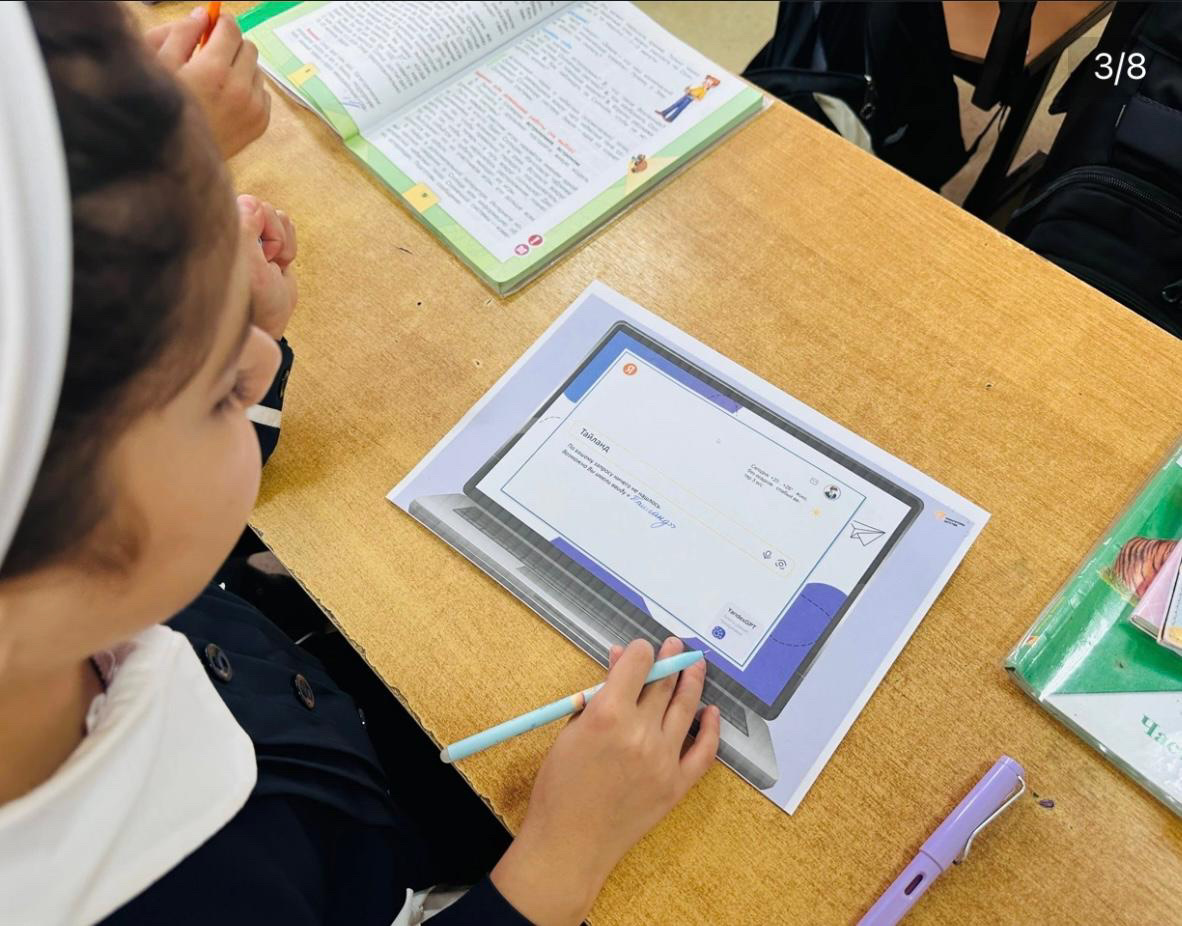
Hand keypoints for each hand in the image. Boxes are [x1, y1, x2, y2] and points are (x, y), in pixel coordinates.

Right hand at [145, 8, 269, 157]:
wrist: (178, 158)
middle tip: (213, 54)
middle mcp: (239, 88)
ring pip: (257, 70)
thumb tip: (203, 15)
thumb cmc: (163, 110)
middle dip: (232, 45)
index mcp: (214, 70)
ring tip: (217, 81)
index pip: (231, 29)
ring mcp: (253, 108)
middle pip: (249, 47)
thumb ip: (182, 35)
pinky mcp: (261, 123)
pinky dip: (248, 90)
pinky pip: (262, 93)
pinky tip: (227, 98)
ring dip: (241, 68)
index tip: (213, 25)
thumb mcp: (161, 67)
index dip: (221, 22)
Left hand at [237, 195, 296, 340]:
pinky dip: (290, 247)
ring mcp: (251, 235)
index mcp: (219, 233)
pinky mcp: (268, 242)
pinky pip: (288, 225)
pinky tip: (279, 264)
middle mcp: (233, 230)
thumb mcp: (249, 264)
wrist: (270, 323)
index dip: (260, 228)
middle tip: (267, 263)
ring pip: (278, 216)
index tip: (258, 256)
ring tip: (272, 266)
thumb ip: (246, 226)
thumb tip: (252, 203)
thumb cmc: (254, 300)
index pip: (246, 205)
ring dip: (283, 243)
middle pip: (264, 208)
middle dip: (274, 237)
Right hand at [491, 638, 719, 924]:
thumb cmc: (560, 787)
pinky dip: (710, 728)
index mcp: (608, 715)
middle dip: (669, 659)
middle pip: (663, 683)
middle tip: (674, 646)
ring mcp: (663, 760)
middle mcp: (640, 732)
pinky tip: (711, 711)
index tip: (641, 649)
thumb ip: (598, 695)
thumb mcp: (571, 731)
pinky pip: (703, 751)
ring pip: (686, 708)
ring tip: (695, 664)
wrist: (570, 844)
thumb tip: (619, 663)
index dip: (640, 651)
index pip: (636, 664)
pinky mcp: (676, 785)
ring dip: (692, 680)